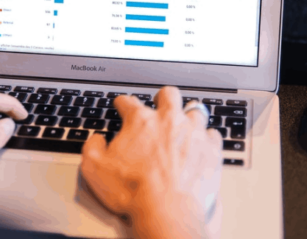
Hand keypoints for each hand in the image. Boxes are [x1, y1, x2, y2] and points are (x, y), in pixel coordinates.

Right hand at [81, 87, 222, 238]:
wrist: (167, 212)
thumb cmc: (133, 192)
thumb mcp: (95, 169)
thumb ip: (92, 147)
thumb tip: (97, 140)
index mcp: (140, 121)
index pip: (128, 101)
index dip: (122, 103)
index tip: (122, 105)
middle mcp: (169, 120)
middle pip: (168, 95)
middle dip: (162, 97)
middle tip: (159, 104)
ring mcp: (193, 133)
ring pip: (195, 111)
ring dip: (188, 116)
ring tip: (185, 125)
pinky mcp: (211, 150)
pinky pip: (213, 134)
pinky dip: (207, 138)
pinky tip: (202, 145)